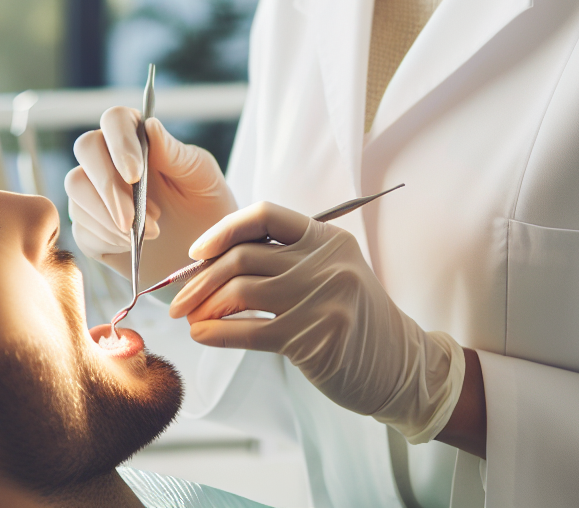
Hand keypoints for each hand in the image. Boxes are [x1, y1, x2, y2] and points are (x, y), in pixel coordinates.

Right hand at [65, 109, 236, 286]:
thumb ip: (174, 152)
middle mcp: (112, 158)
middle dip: (107, 184)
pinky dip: (107, 238)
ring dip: (108, 214)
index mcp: (140, 137)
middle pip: (86, 147)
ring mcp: (96, 191)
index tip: (135, 174)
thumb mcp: (201, 175)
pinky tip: (133, 245)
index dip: (119, 142)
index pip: (115, 119)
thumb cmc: (206, 203)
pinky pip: (81, 227)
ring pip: (76, 187)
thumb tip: (150, 125)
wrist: (202, 251)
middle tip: (132, 218)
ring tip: (150, 233)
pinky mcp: (89, 226)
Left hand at [169, 201, 465, 443]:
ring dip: (204, 305)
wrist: (399, 364)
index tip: (197, 251)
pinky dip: (217, 333)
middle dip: (201, 278)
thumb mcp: (329, 272)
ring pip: (242, 290)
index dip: (224, 229)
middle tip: (179, 298)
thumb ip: (285, 260)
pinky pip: (249, 331)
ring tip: (189, 318)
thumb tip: (214, 264)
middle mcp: (324, 261)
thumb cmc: (353, 317)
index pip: (264, 214)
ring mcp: (320, 298)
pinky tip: (203, 336)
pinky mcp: (313, 338)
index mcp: (326, 237)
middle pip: (244, 255)